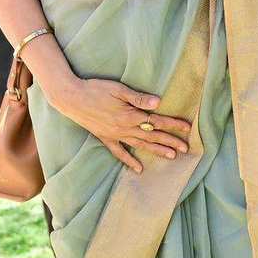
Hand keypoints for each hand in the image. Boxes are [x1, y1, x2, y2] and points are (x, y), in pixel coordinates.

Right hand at [50, 77, 191, 172]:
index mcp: (130, 115)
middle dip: (170, 141)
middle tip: (185, 148)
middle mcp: (124, 128)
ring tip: (171, 157)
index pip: (157, 121)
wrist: (70, 98)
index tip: (187, 128)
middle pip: (152, 135)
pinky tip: (138, 169)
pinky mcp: (105, 138)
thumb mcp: (118, 89)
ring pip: (139, 145)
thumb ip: (139, 98)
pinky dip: (129, 161)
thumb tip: (158, 103)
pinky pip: (119, 152)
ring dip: (156, 151)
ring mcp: (114, 135)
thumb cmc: (96, 89)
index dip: (173, 124)